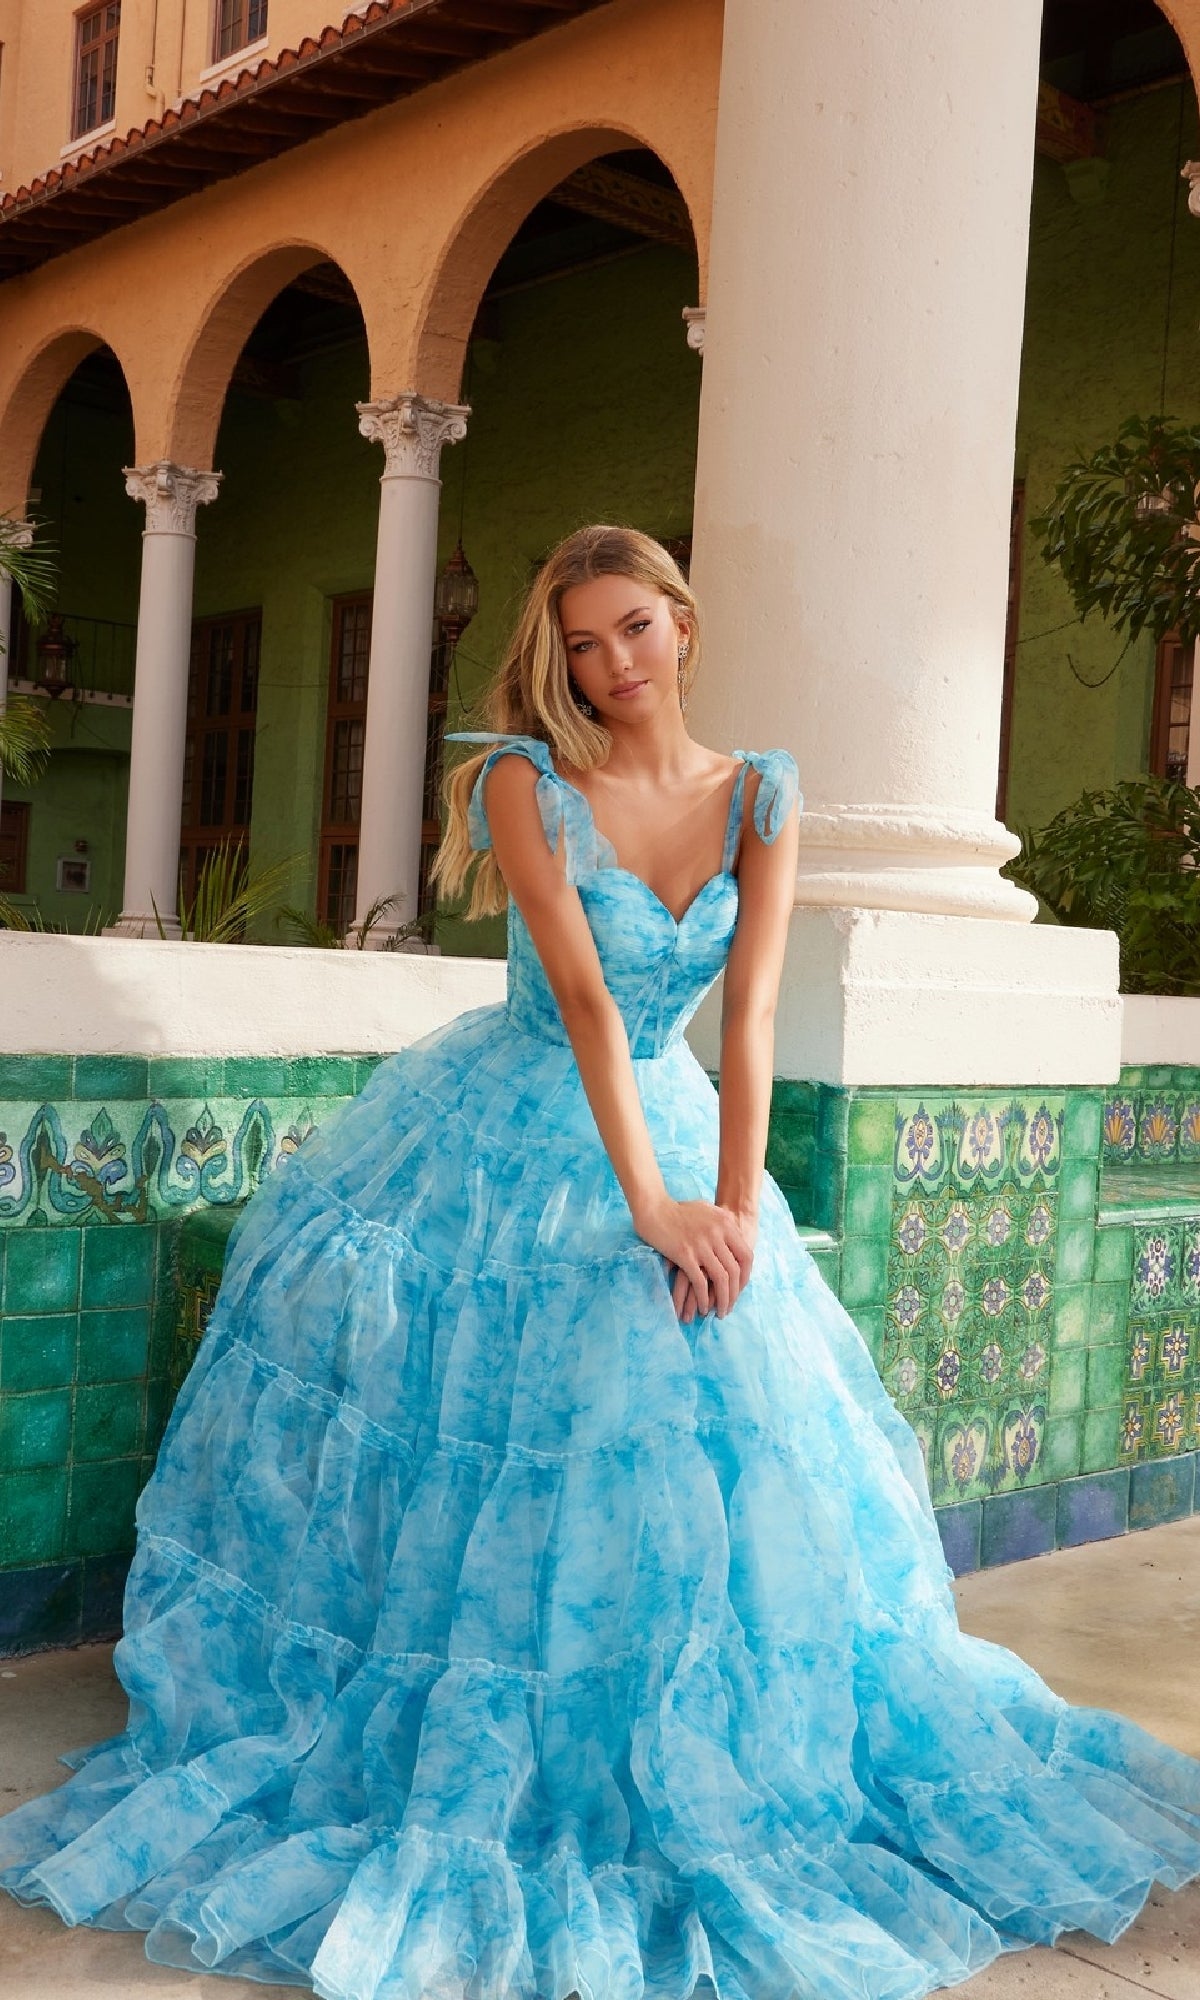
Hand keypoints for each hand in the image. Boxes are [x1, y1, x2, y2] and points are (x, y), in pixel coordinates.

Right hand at [633, 1196, 754, 1321]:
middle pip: (735, 1271)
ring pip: (721, 1279)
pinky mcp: (685, 1254)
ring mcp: (702, 1244)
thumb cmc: (677, 1209)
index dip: (746, 1276)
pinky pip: (700, 1282)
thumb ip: (722, 1223)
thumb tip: (735, 1236)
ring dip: (723, 1300)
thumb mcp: (707, 1210)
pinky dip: (704, 1298)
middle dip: (734, 1294)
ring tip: (719, 1313)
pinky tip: (702, 1307)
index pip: (746, 1256)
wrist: (653, 1206)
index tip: (739, 1289)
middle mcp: (717, 1234)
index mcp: (725, 1223)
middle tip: (730, 1307)